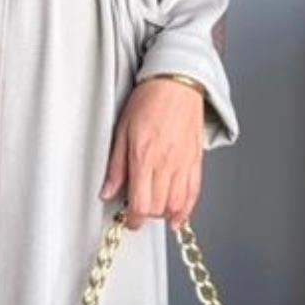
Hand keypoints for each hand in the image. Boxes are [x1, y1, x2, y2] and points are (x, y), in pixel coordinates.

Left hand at [101, 76, 204, 228]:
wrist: (176, 83)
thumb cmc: (149, 101)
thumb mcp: (122, 131)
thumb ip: (116, 166)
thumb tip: (107, 192)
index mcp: (144, 157)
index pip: (140, 203)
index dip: (133, 220)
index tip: (129, 220)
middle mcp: (166, 163)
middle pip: (158, 207)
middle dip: (147, 216)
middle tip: (138, 213)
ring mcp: (184, 163)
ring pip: (177, 204)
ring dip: (165, 214)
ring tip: (155, 211)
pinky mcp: (196, 161)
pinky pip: (194, 193)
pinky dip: (187, 209)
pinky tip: (178, 216)